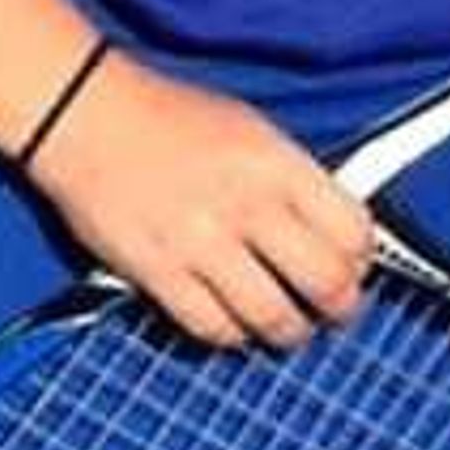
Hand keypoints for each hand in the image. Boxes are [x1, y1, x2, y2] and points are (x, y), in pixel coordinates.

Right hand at [21, 52, 376, 347]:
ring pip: (274, 318)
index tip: (355, 267)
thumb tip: (335, 234)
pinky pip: (214, 328)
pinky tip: (234, 322)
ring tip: (287, 326)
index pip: (353, 231)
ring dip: (289, 331)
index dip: (363, 260)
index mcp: (278, 164)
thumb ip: (295, 181)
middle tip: (334, 311)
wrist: (85, 115)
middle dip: (340, 308)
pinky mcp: (158, 272)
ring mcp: (202, 242)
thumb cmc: (169, 119)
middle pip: (326, 283)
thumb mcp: (252, 131)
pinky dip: (232, 334)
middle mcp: (248, 205)